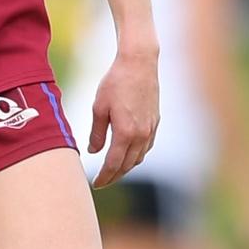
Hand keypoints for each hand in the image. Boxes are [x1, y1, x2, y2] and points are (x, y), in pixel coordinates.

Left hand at [88, 48, 159, 188]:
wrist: (139, 64)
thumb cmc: (115, 82)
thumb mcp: (99, 107)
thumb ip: (96, 133)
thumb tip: (93, 151)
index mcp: (125, 133)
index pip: (114, 164)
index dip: (104, 176)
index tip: (95, 184)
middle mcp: (141, 135)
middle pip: (127, 165)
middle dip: (114, 176)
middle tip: (102, 182)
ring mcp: (151, 130)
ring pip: (138, 158)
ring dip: (126, 167)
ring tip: (113, 171)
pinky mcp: (155, 122)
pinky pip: (146, 147)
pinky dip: (136, 155)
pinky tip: (128, 154)